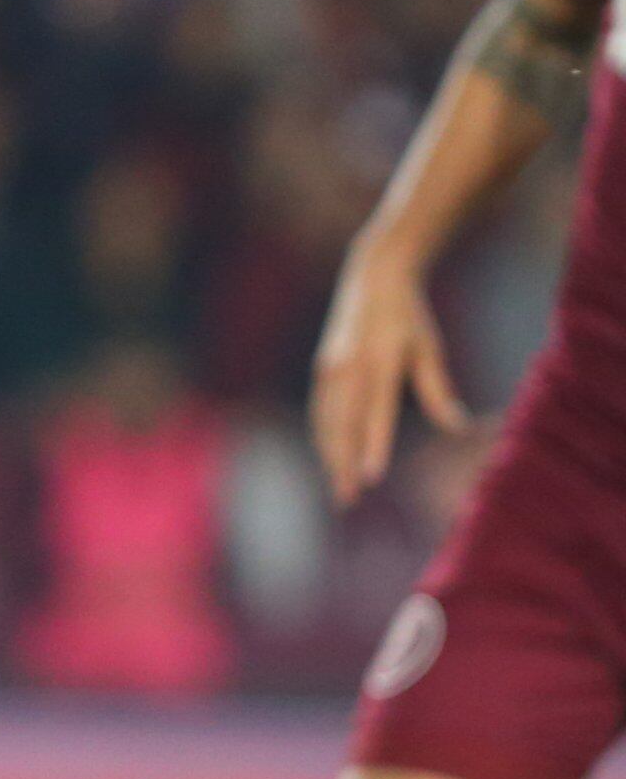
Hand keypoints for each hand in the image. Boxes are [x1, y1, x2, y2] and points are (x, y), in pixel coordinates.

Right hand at [312, 246, 468, 507]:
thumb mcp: (429, 349)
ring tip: (339, 489)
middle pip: (342, 428)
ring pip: (325, 425)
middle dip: (343, 466)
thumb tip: (458, 429)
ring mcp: (328, 371)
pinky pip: (320, 415)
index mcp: (379, 362)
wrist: (372, 278)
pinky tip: (331, 459)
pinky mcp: (320, 372)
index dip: (373, 447)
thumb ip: (439, 391)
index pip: (376, 413)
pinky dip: (324, 441)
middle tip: (348, 500)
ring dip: (330, 459)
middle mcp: (347, 368)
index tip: (371, 478)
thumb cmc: (409, 317)